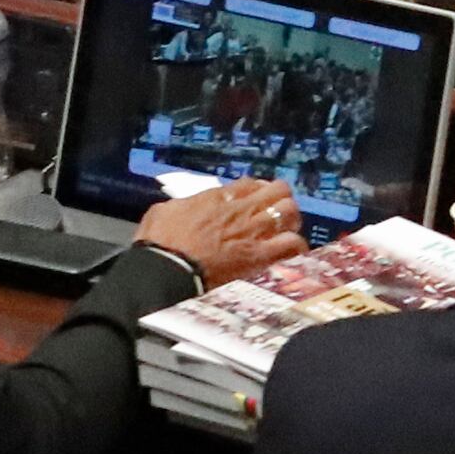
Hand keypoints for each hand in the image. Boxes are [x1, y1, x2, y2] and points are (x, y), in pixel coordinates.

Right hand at [138, 176, 305, 285]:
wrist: (166, 270)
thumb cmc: (159, 243)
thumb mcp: (164, 212)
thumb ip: (182, 205)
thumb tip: (186, 207)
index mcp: (217, 197)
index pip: (250, 183)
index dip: (257, 190)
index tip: (256, 199)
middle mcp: (241, 209)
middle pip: (278, 190)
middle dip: (281, 200)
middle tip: (276, 213)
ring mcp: (253, 231)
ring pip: (290, 212)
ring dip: (291, 221)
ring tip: (286, 231)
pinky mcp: (260, 256)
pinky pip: (292, 244)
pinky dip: (295, 247)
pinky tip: (291, 253)